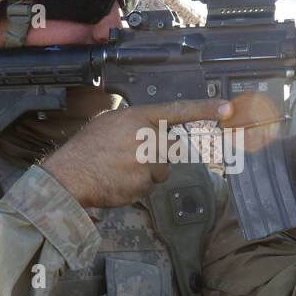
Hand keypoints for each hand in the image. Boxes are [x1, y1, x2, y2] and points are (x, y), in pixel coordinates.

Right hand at [42, 99, 228, 208]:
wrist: (69, 176)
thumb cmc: (86, 150)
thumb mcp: (110, 123)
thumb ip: (136, 124)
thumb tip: (154, 130)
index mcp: (136, 117)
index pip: (177, 110)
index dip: (204, 109)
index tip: (227, 108)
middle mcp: (145, 136)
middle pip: (171, 147)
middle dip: (157, 155)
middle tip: (130, 158)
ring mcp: (146, 160)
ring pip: (162, 169)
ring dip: (147, 173)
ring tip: (120, 170)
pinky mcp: (144, 183)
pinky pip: (150, 186)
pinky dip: (137, 187)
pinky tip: (118, 182)